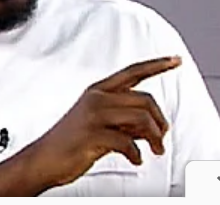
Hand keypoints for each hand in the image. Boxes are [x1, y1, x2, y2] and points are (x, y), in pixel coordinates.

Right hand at [0, 56, 181, 195]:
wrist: (43, 160)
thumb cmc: (70, 142)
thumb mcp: (98, 123)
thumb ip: (123, 119)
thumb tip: (150, 125)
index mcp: (98, 90)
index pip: (133, 71)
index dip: (157, 64)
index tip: (175, 60)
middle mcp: (97, 98)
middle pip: (145, 99)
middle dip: (159, 120)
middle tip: (161, 138)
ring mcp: (94, 116)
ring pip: (141, 118)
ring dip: (154, 138)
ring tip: (154, 150)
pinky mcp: (92, 135)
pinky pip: (127, 142)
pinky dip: (136, 154)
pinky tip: (136, 159)